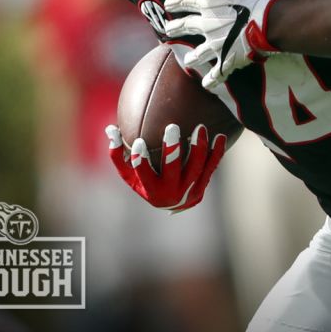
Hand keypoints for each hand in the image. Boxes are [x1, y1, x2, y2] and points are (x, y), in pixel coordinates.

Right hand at [106, 123, 226, 211]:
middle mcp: (170, 191)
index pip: (143, 173)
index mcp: (150, 189)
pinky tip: (220, 136)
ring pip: (196, 167)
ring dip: (198, 147)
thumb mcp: (130, 176)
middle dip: (172, 149)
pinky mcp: (203, 184)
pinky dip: (217, 152)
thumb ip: (118, 155)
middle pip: (172, 168)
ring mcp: (189, 189)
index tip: (139, 141)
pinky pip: (212, 167)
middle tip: (172, 127)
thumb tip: (110, 129)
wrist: (174, 204)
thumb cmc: (147, 184)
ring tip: (200, 128)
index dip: (140, 159)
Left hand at [163, 0, 281, 88]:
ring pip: (196, 54)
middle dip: (174, 28)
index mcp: (205, 4)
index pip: (182, 2)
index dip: (174, 3)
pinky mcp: (227, 59)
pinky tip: (206, 84)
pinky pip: (216, 73)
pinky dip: (211, 80)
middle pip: (183, 27)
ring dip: (191, 57)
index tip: (169, 4)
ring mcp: (215, 44)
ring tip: (188, 59)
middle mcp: (205, 25)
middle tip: (168, 30)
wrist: (268, 20)